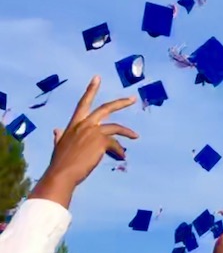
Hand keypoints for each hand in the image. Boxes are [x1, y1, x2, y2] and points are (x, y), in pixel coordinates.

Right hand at [33, 77, 136, 207]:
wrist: (62, 174)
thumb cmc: (60, 163)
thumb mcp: (59, 146)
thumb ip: (60, 136)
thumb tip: (56, 130)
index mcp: (74, 124)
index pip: (83, 103)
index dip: (91, 90)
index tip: (97, 78)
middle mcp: (85, 125)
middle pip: (106, 108)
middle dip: (121, 103)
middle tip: (132, 99)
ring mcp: (93, 132)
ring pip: (116, 127)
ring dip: (127, 132)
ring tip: (135, 136)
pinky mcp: (101, 141)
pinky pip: (115, 145)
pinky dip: (119, 150)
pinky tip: (121, 156)